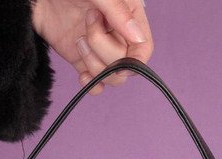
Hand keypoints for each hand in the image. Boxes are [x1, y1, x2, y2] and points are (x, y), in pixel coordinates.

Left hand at [32, 0, 152, 94]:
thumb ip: (117, 11)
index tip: (122, 57)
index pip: (143, 47)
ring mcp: (99, 49)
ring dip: (94, 64)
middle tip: (87, 20)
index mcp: (128, 15)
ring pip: (111, 77)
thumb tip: (137, 37)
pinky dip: (91, 85)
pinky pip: (96, 84)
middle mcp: (117, 34)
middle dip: (104, 49)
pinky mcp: (82, 61)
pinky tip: (82, 76)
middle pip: (125, 65)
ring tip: (78, 39)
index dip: (136, 58)